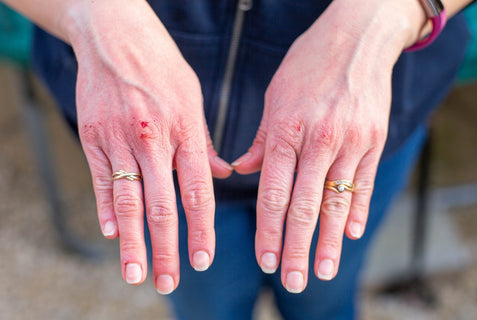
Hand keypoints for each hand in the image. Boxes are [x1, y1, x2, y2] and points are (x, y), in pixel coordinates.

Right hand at [65, 0, 231, 293]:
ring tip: (136, 273)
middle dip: (168, 248)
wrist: (116, 36)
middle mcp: (155, 139)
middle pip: (163, 205)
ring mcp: (120, 138)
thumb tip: (221, 175)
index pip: (198, 192)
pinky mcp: (93, 135)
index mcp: (186, 131)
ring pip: (128, 200)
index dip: (201, 229)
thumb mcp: (193, 100)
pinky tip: (110, 234)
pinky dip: (104, 209)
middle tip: (170, 282)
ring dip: (133, 242)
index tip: (202, 260)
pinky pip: (100, 179)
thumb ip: (205, 143)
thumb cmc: (162, 68)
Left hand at [233, 0, 425, 292]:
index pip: (273, 193)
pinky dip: (357, 211)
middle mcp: (318, 140)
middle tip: (291, 281)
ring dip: (329, 242)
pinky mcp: (374, 140)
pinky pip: (363, 183)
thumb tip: (243, 171)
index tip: (264, 260)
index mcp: (286, 130)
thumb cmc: (308, 66)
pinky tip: (351, 235)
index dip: (268, 231)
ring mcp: (350, 141)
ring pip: (337, 202)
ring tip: (324, 272)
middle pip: (304, 206)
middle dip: (296, 248)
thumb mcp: (276, 97)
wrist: (357, 37)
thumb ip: (261, 140)